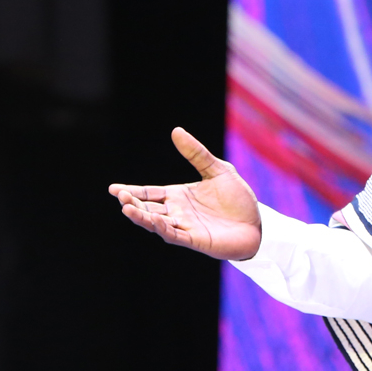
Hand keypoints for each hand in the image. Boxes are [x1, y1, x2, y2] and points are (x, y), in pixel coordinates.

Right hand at [108, 128, 262, 260]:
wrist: (258, 222)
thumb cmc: (237, 199)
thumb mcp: (217, 170)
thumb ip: (197, 154)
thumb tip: (176, 131)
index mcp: (179, 196)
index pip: (150, 193)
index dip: (132, 191)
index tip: (113, 188)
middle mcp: (178, 212)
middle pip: (148, 208)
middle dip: (133, 203)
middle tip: (120, 196)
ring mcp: (185, 227)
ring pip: (157, 223)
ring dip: (142, 217)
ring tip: (127, 208)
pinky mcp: (196, 240)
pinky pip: (175, 235)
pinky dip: (163, 229)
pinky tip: (153, 222)